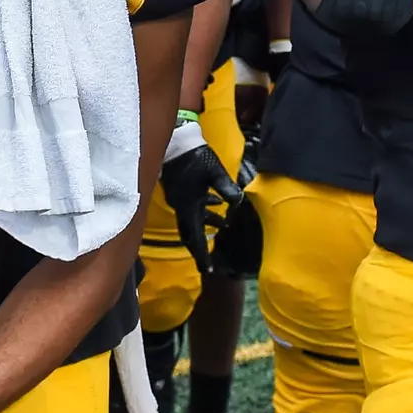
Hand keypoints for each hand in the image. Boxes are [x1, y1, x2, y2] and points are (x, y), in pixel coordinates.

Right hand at [159, 118, 244, 272]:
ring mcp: (179, 199)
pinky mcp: (180, 190)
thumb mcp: (214, 172)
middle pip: (190, 233)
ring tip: (223, 224)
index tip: (207, 270)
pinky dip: (204, 210)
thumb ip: (226, 188)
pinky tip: (214, 203)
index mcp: (188, 207)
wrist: (176, 142)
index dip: (201, 254)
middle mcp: (181, 207)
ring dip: (206, 224)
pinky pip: (192, 207)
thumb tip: (237, 200)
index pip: (195, 238)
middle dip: (200, 246)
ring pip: (192, 219)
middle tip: (207, 260)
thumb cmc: (194, 158)